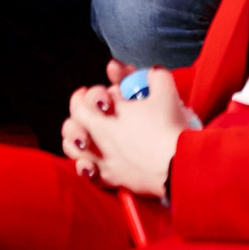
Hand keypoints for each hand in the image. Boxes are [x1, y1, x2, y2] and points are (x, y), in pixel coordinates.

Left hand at [60, 68, 185, 195]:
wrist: (176, 164)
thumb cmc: (170, 127)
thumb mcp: (167, 91)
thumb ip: (154, 75)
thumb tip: (150, 71)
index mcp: (110, 111)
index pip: (86, 98)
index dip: (91, 93)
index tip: (102, 94)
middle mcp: (100, 134)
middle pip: (74, 120)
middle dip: (78, 110)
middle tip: (86, 107)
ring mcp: (102, 157)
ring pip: (72, 147)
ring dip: (74, 138)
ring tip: (82, 135)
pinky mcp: (109, 178)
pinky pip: (87, 173)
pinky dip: (84, 166)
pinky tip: (89, 163)